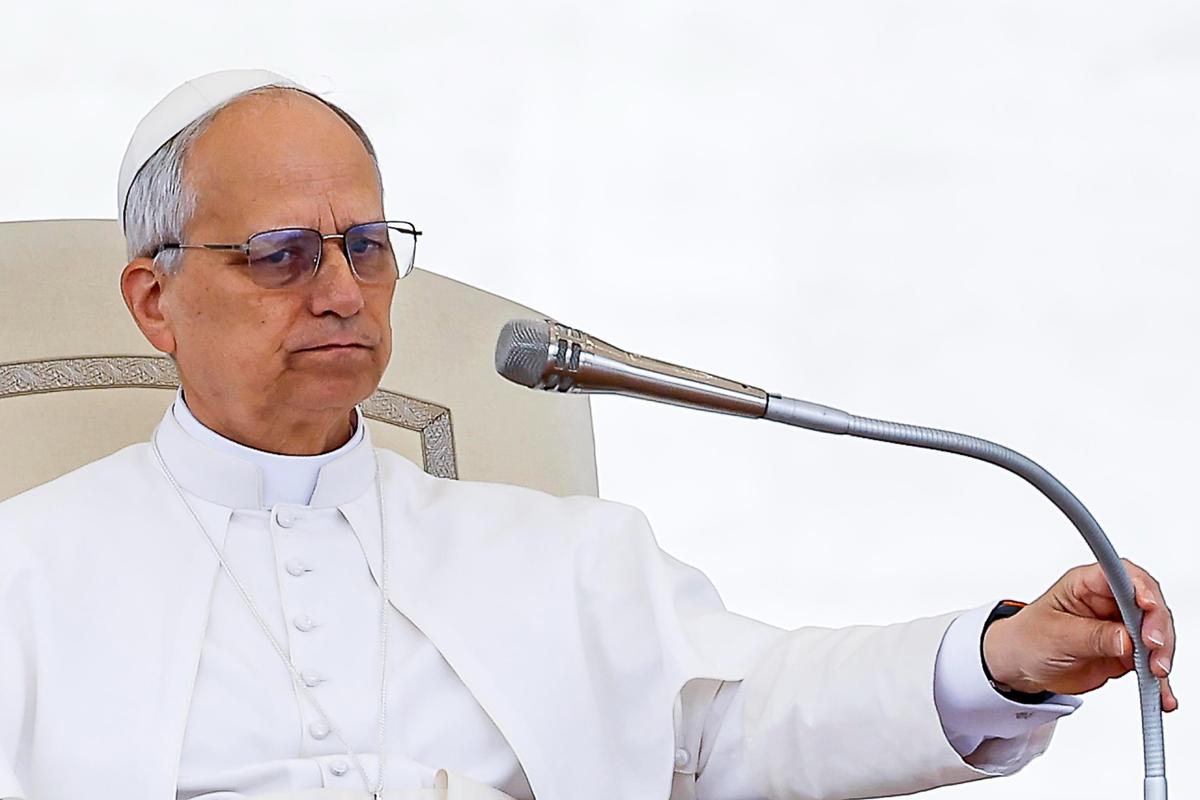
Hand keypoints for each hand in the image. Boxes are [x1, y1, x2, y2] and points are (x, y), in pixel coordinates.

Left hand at [982, 559, 1177, 710]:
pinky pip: (1150, 662)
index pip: (1120, 575)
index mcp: (1086, 585)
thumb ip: (1092, 636)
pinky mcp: (1126, 652)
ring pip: (1155, 633)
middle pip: (1148, 604)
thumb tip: (1126, 639)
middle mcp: (1107, 602)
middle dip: (1157, 625)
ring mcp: (1119, 627)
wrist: (1021, 666)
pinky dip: (1158, 679)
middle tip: (1153, 648)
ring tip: (1156, 673)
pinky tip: (1161, 693)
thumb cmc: (1028, 639)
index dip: (1139, 587)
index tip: (1147, 606)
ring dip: (1162, 653)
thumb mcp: (1056, 636)